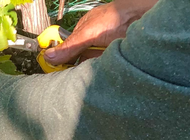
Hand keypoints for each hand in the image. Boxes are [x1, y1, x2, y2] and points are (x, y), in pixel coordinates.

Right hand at [43, 0, 157, 65]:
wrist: (141, 17)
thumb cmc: (114, 17)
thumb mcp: (87, 34)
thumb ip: (69, 47)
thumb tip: (49, 56)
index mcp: (83, 32)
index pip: (67, 49)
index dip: (60, 60)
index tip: (53, 70)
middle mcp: (93, 41)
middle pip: (79, 61)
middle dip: (78, 66)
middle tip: (76, 72)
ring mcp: (105, 49)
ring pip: (92, 66)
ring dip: (92, 68)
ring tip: (97, 65)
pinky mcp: (115, 57)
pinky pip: (104, 69)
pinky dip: (103, 70)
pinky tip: (105, 67)